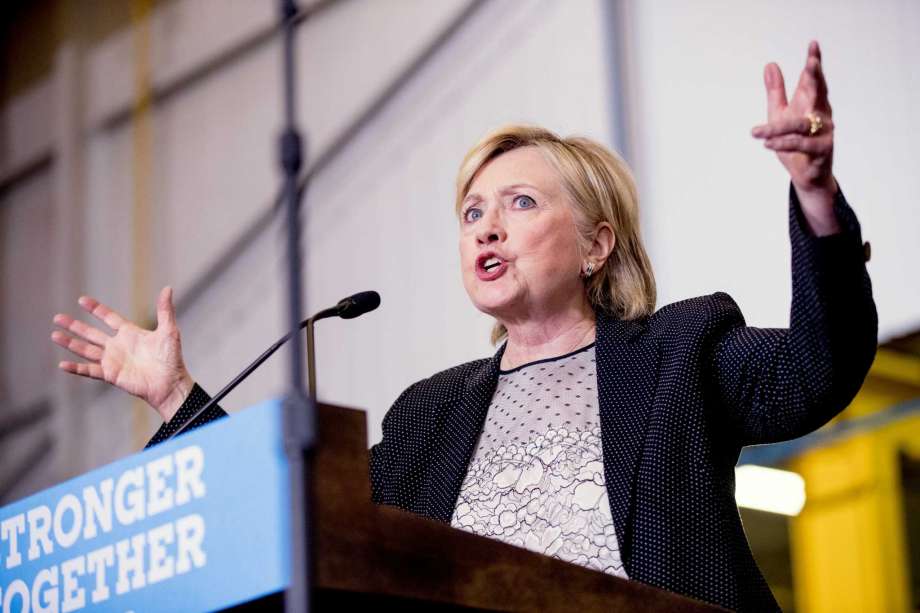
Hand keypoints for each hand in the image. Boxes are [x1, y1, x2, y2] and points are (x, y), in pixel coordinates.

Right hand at [51, 286, 193, 421]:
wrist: (170, 384)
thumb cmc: (172, 358)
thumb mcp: (169, 331)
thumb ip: (165, 310)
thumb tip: (168, 288)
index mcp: (130, 333)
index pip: (109, 318)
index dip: (95, 309)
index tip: (81, 299)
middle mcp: (118, 346)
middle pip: (91, 333)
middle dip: (74, 326)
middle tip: (57, 317)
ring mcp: (113, 361)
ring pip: (86, 350)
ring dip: (70, 343)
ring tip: (54, 335)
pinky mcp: (111, 375)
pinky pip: (90, 371)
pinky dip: (76, 368)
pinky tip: (62, 364)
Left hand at [751, 41, 839, 234]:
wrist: (807, 175)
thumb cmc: (795, 142)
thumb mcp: (780, 113)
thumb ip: (776, 91)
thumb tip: (770, 64)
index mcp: (811, 103)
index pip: (813, 80)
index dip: (814, 62)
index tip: (813, 45)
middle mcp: (821, 115)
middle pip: (819, 94)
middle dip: (815, 79)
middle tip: (811, 64)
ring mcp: (824, 133)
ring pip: (801, 125)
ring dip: (777, 127)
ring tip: (755, 131)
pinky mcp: (821, 151)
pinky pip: (800, 145)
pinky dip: (782, 143)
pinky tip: (766, 144)